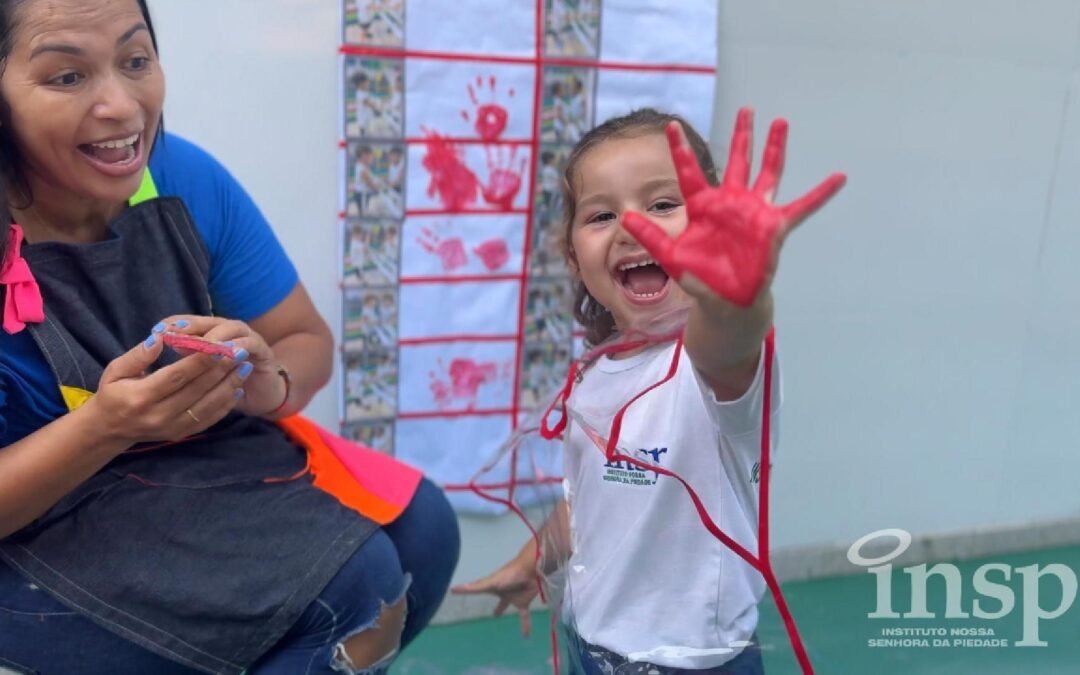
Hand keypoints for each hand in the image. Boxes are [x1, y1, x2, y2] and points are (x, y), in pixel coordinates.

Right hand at [88, 326, 249, 443]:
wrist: (109, 429)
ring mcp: (171, 427)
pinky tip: (237, 388)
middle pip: (196, 390)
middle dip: (221, 369)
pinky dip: (225, 405)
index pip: (176, 376)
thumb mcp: (115, 370)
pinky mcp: (181, 434)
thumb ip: (138, 355)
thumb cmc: (113, 393)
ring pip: (207, 406)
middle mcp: (158, 415)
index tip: (219, 345)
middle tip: (240, 352)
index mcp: (140, 397)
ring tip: (245, 367)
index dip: (199, 361)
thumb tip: (161, 337)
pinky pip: (208, 419)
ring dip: (229, 386)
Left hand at [160, 316, 285, 416]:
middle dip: (192, 327)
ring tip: (200, 345)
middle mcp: (229, 331)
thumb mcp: (200, 374)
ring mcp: (248, 338)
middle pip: (210, 321)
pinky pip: (251, 345)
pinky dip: (238, 347)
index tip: (157, 331)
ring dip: (216, 336)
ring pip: (231, 329)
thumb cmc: (223, 385)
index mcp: (210, 333)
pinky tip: (226, 354)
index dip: (174, 324)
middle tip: (175, 334)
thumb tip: (160, 344)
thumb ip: (184, 359)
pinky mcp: (263, 351)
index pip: (189, 321)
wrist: (260, 396)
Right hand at [452, 552, 540, 636]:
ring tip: (496, 616)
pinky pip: (524, 616)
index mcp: (491, 586)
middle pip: (490, 595)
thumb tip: (453, 589)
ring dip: (501, 609)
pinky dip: (525, 625)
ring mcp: (513, 597)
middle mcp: (501, 591)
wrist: (531, 570)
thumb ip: (474, 588)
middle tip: (479, 605)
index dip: (468, 589)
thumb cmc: (509, 575)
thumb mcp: (490, 582)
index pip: (477, 588)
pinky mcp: (524, 602)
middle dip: (483, 597)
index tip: (457, 590)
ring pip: (507, 604)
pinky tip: (525, 636)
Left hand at [623, 108, 846, 306]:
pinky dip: (820, 194)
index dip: (680, 150)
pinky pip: (802, 208)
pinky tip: (839, 177)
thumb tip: (624, 216)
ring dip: (774, 149)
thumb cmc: (698, 279)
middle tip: (746, 109)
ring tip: (780, 122)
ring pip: (767, 173)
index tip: (672, 125)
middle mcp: (730, 204)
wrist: (724, 302)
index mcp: (702, 208)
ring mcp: (754, 213)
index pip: (689, 173)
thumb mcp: (670, 257)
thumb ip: (650, 235)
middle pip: (737, 162)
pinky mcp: (774, 228)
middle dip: (742, 135)